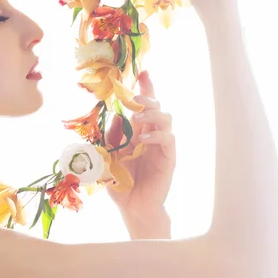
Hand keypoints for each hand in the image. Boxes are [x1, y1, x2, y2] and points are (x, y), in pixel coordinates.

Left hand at [105, 70, 175, 217]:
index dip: (145, 87)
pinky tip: (145, 138)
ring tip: (138, 117)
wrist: (131, 206)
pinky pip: (169, 139)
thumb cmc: (120, 180)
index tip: (143, 71)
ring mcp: (161, 145)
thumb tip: (114, 112)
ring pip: (166, 118)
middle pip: (156, 106)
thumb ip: (112, 134)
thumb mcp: (109, 153)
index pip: (143, 104)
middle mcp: (151, 133)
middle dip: (148, 95)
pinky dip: (157, 135)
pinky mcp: (169, 158)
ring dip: (152, 113)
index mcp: (137, 130)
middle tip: (136, 96)